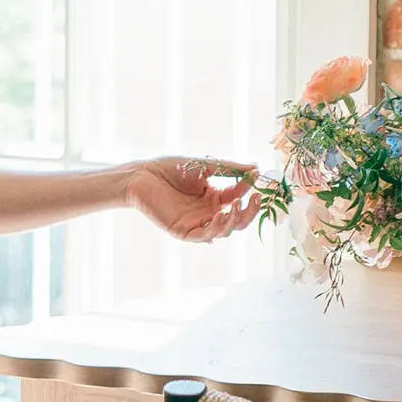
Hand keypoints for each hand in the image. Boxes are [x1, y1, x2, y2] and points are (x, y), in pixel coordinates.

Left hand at [127, 158, 258, 242]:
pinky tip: (222, 215)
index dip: (248, 190)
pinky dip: (215, 228)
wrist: (144, 175)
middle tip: (257, 199)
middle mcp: (207, 213)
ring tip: (238, 205)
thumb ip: (229, 169)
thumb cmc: (170, 168)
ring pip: (224, 230)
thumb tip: (255, 168)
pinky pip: (203, 235)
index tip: (257, 178)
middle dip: (249, 211)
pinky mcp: (183, 231)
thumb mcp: (205, 166)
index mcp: (213, 198)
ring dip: (235, 220)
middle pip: (236, 220)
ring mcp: (196, 223)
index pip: (237, 198)